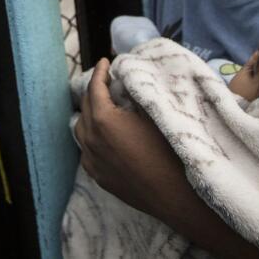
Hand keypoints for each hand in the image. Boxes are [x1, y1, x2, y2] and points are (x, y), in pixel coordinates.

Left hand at [74, 59, 258, 257]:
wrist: (177, 196)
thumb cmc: (171, 151)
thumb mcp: (155, 114)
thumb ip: (137, 94)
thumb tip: (129, 80)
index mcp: (103, 121)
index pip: (95, 89)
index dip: (100, 72)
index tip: (105, 61)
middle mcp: (91, 140)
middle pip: (85, 108)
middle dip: (94, 91)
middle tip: (106, 80)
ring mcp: (92, 162)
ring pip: (81, 130)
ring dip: (89, 114)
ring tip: (102, 105)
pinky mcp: (98, 178)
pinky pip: (87, 151)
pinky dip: (91, 137)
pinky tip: (103, 135)